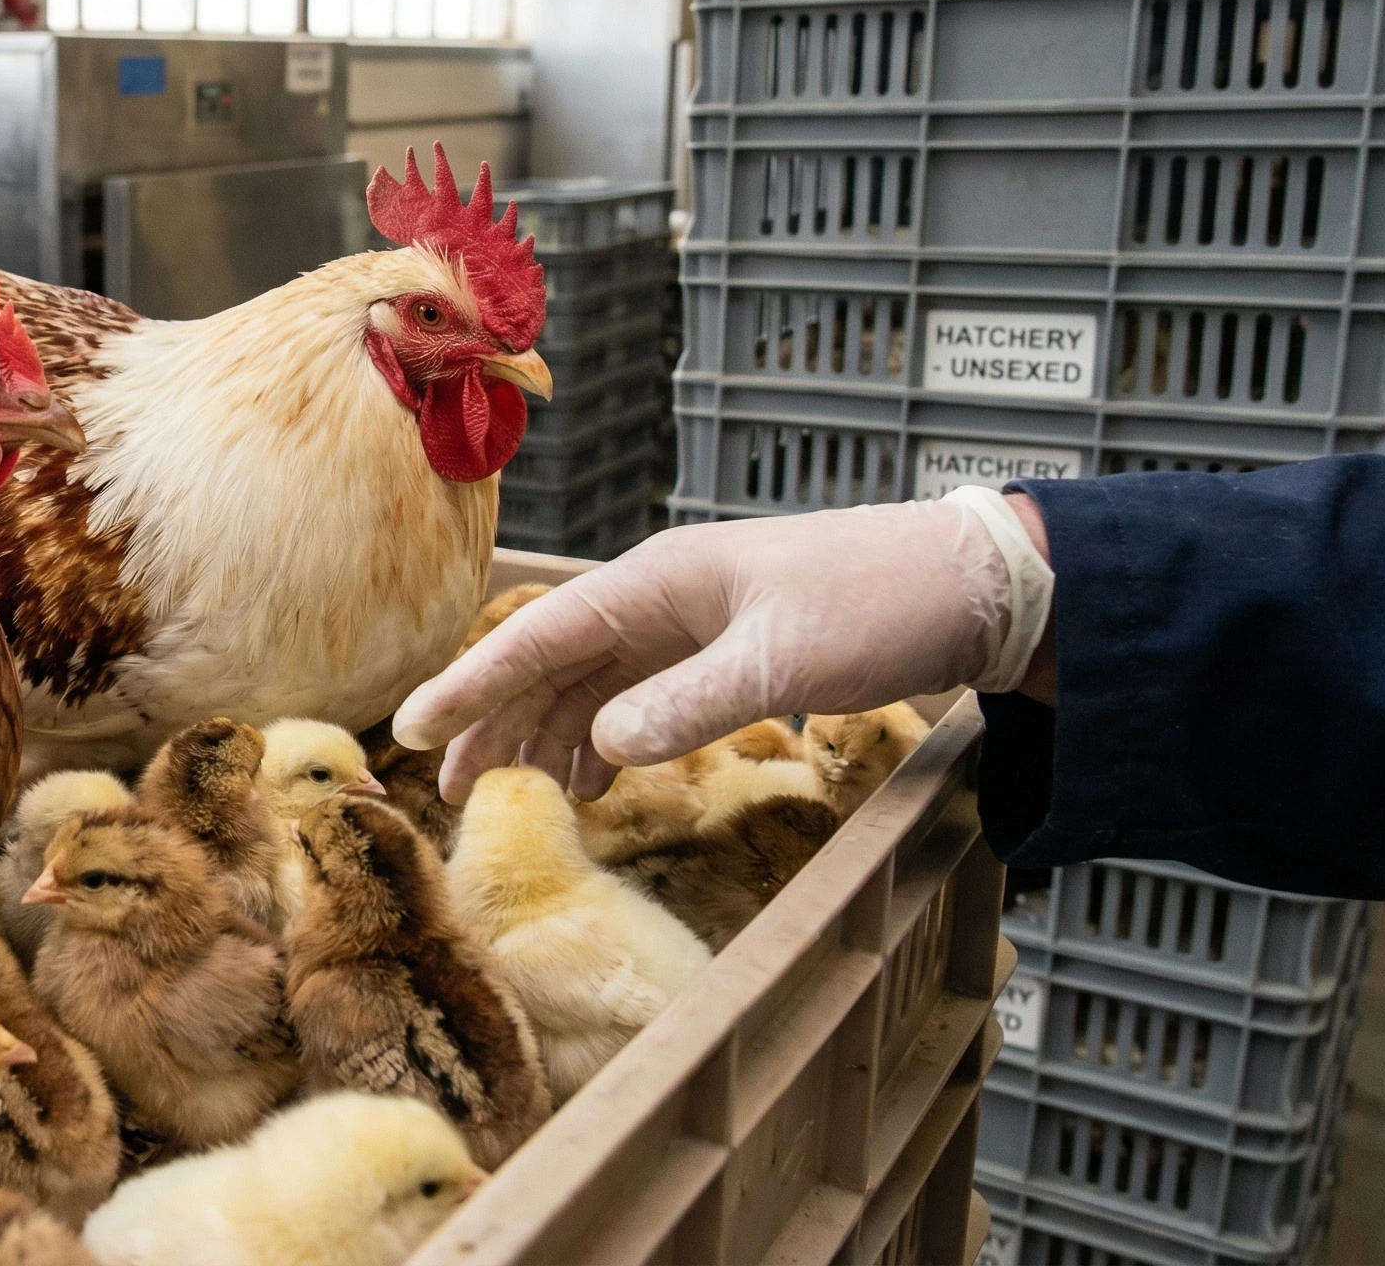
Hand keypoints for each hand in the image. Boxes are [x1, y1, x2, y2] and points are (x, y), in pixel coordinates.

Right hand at [397, 493, 1052, 801]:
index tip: (409, 728)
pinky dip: (605, 743)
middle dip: (493, 722)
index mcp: (657, 583)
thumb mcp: (781, 661)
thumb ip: (687, 705)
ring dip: (546, 739)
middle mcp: (660, 599)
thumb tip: (599, 750)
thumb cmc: (878, 604)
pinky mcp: (724, 654)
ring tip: (514, 801)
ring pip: (589, 685)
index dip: (470, 684)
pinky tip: (597, 785)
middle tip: (448, 788)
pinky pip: (637, 699)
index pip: (537, 636)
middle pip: (550, 663)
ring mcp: (690, 626)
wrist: (975, 586)